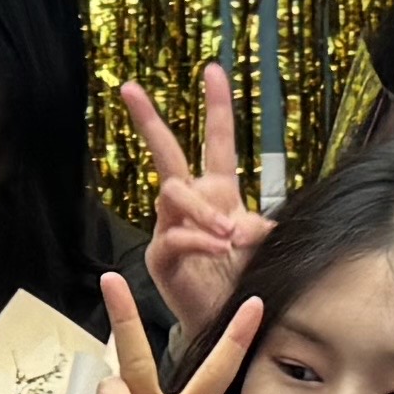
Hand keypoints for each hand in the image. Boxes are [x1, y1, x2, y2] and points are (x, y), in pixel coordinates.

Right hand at [126, 67, 269, 338]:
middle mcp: (190, 205)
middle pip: (166, 155)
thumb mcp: (262, 247)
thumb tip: (254, 223)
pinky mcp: (162, 258)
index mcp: (218, 194)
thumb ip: (259, 228)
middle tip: (130, 89)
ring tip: (228, 235)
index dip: (217, 106)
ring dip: (202, 211)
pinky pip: (175, 237)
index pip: (216, 142)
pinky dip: (199, 240)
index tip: (213, 70)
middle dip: (148, 120)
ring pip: (174, 196)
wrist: (231, 323)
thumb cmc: (245, 281)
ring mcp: (171, 229)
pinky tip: (219, 247)